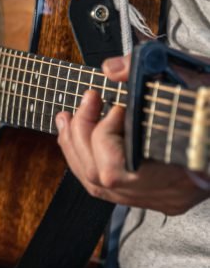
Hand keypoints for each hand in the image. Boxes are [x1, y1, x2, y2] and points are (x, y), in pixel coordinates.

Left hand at [55, 55, 209, 215]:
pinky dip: (88, 158)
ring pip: (100, 187)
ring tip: (70, 116)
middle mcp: (173, 194)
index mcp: (188, 171)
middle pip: (103, 179)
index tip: (113, 104)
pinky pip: (109, 187)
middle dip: (83, 136)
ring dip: (78, 147)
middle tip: (87, 100)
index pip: (119, 173)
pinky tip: (80, 132)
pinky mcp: (159, 196)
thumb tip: (112, 69)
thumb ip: (152, 68)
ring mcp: (165, 199)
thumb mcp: (199, 78)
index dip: (103, 137)